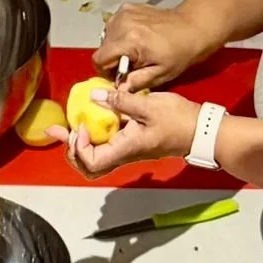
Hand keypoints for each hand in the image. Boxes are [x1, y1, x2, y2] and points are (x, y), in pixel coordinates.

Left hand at [52, 83, 198, 178]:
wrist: (202, 131)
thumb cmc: (180, 121)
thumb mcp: (149, 105)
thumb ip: (120, 101)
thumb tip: (95, 96)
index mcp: (126, 149)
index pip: (91, 162)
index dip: (79, 147)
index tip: (81, 126)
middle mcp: (124, 154)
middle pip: (88, 165)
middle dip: (70, 149)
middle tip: (59, 130)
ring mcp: (128, 150)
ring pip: (95, 156)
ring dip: (78, 142)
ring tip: (68, 125)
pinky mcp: (132, 142)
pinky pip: (106, 144)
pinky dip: (93, 134)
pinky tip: (91, 118)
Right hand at [94, 3, 207, 86]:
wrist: (193, 27)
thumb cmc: (180, 53)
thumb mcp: (160, 74)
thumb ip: (135, 83)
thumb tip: (117, 91)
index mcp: (129, 41)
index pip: (99, 59)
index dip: (106, 71)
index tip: (120, 75)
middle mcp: (122, 24)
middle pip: (102, 47)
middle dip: (113, 59)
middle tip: (132, 64)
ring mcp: (123, 13)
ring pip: (106, 36)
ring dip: (116, 46)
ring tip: (135, 50)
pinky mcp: (127, 7)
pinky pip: (114, 25)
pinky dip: (120, 34)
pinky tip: (137, 38)